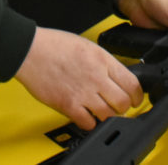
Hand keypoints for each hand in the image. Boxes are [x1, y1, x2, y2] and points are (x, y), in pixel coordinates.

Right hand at [14, 27, 143, 130]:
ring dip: (107, 115)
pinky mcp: (68, 104)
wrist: (30, 50)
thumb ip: (104, 62)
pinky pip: (88, 123)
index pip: (132, 84)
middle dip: (124, 107)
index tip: (136, 99)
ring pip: (108, 115)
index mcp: (102, 59)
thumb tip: (116, 77)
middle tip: (119, 106)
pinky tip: (86, 115)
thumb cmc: (54, 45)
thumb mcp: (87, 45)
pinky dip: (90, 122)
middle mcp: (95, 77)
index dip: (138, 95)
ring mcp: (82, 92)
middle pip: (123, 103)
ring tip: (101, 110)